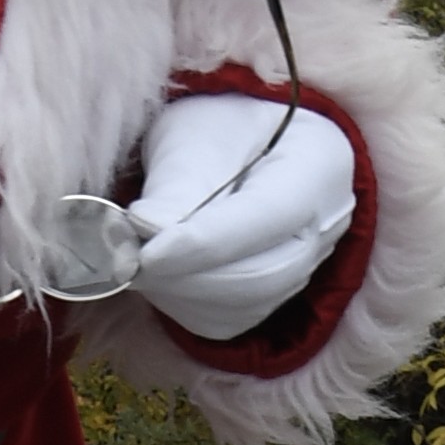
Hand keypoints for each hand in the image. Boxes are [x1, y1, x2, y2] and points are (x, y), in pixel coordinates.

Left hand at [124, 90, 361, 340]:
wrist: (245, 143)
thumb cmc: (220, 125)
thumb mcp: (196, 130)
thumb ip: (177, 182)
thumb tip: (146, 235)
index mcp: (319, 166)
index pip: (264, 219)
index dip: (199, 243)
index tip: (140, 254)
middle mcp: (326, 228)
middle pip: (255, 275)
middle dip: (179, 273)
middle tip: (119, 257)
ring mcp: (304, 270)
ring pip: (236, 305)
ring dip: (173, 290)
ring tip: (130, 255)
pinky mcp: (270, 301)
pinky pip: (223, 319)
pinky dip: (179, 302)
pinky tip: (156, 270)